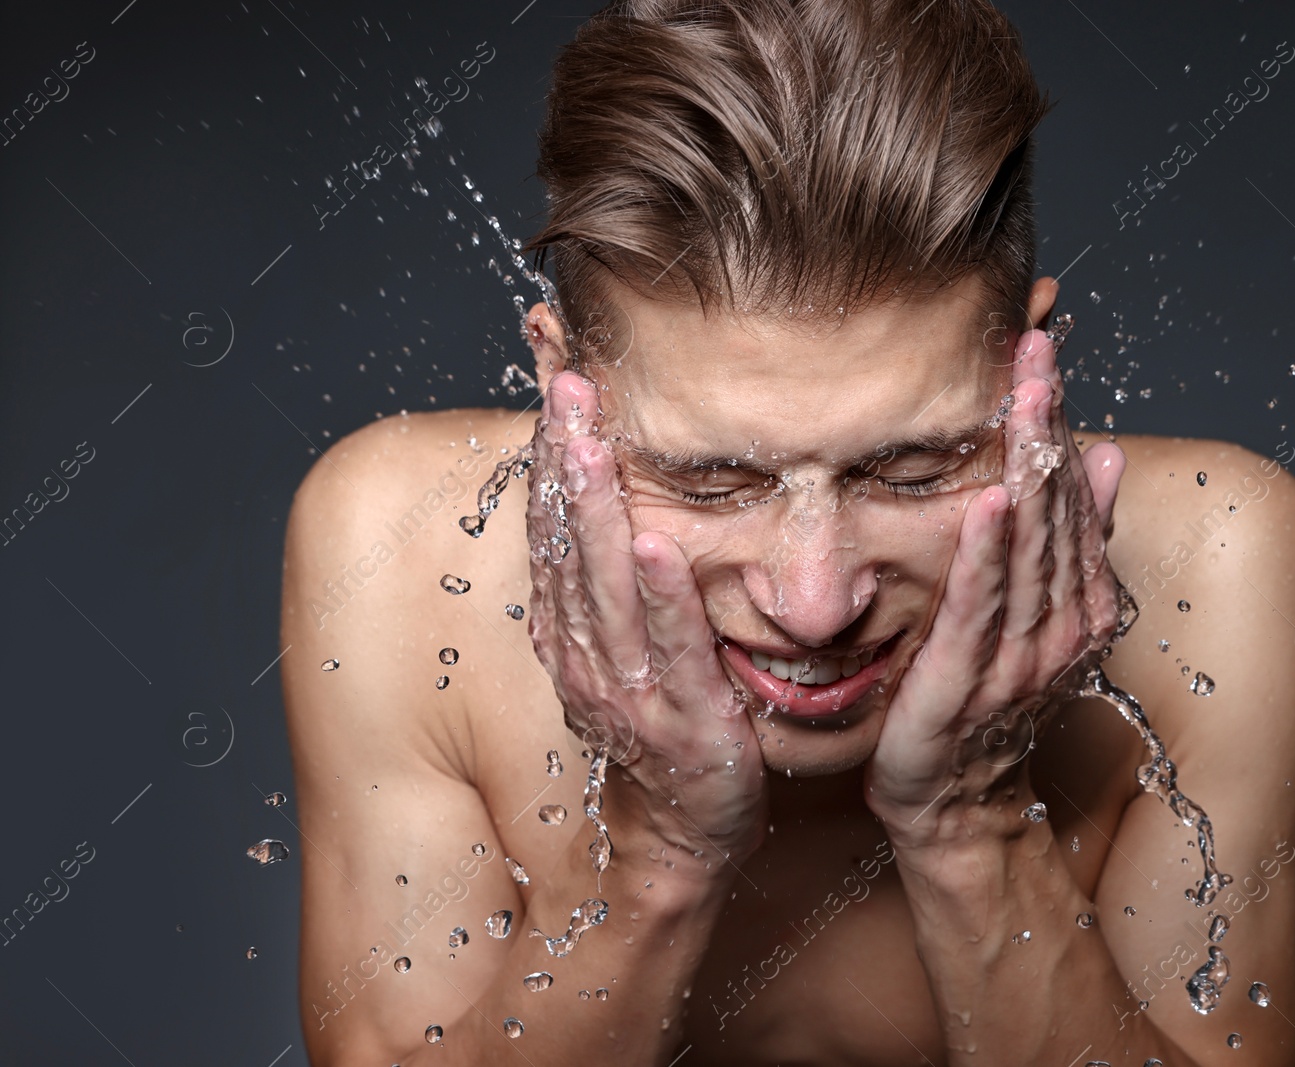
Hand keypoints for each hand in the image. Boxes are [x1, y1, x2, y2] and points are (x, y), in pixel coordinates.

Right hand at [527, 371, 767, 868]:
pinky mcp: (685, 720)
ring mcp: (631, 690)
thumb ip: (611, 585)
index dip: (551, 463)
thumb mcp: (623, 652)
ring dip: (599, 512)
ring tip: (593, 443)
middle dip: (567, 464)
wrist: (685, 833)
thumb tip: (607, 506)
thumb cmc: (662, 729)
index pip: (551, 534)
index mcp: (570, 636)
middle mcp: (587, 657)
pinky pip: (671, 649)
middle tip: (567, 389)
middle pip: (569, 547)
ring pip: (606, 588)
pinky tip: (656, 545)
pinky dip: (662, 597)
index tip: (555, 394)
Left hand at [863, 327, 1127, 841]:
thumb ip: (1067, 542)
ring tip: (1023, 392)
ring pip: (1027, 543)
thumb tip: (1104, 457)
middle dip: (1044, 421)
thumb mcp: (1035, 614)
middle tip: (1034, 343)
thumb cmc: (984, 703)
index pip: (1070, 494)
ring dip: (1024, 462)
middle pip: (1055, 505)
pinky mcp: (969, 680)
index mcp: (1079, 603)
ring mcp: (1020, 655)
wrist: (956, 801)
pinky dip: (987, 552)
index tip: (1041, 345)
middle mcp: (1061, 624)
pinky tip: (989, 499)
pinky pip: (980, 606)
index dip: (1057, 418)